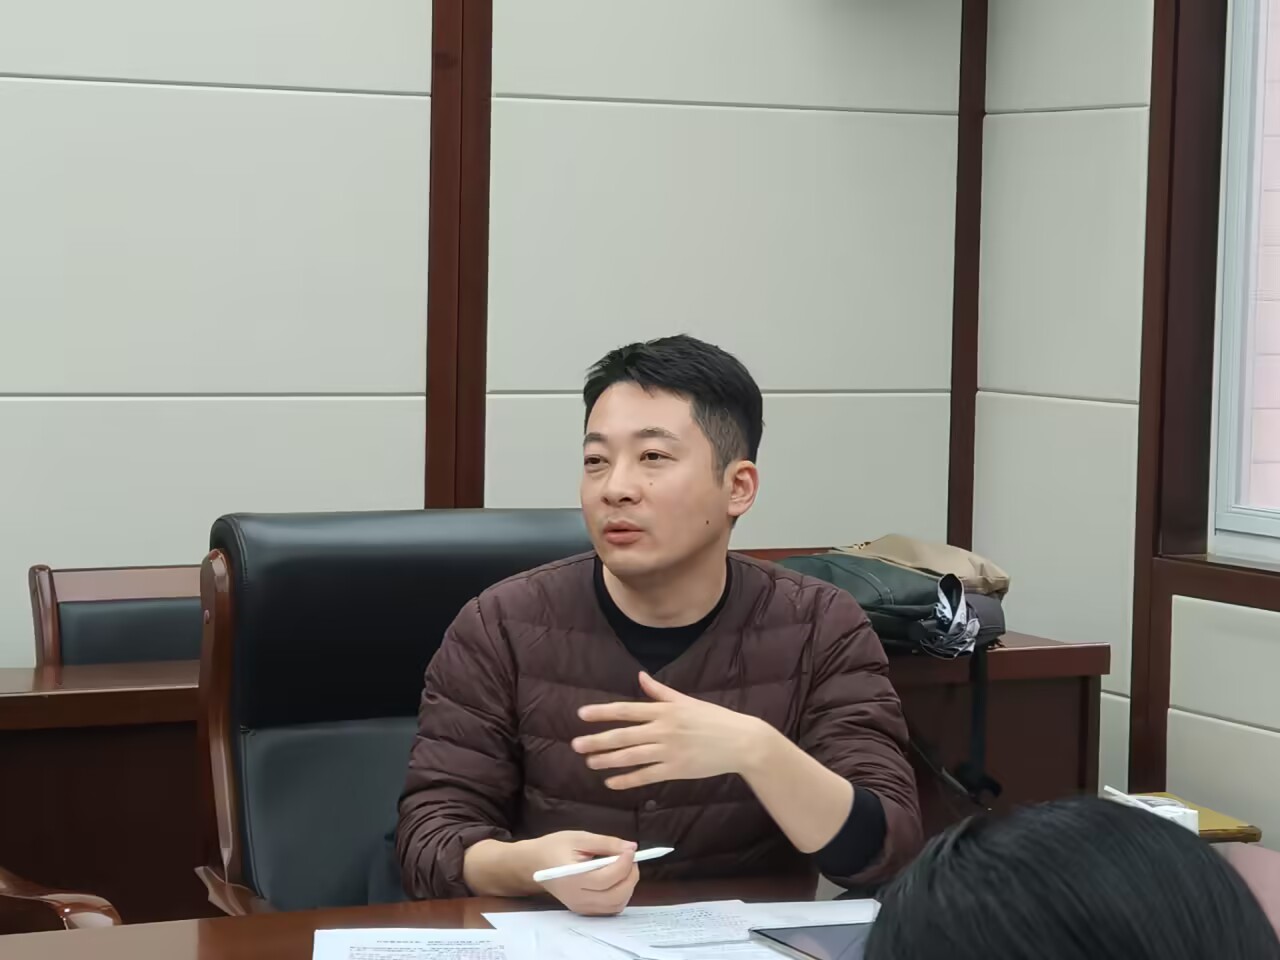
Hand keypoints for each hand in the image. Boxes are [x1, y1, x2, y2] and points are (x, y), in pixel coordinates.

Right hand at [520, 831, 638, 915]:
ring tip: (624, 867)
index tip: (631, 850)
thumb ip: (607, 842)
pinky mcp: (584, 911)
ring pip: (616, 905)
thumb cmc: (554, 847)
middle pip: (615, 896)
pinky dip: (620, 894)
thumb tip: (631, 847)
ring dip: (628, 886)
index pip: (606, 878)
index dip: (624, 864)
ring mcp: (581, 907)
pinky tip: (616, 878)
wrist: (533, 865)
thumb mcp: (580, 838)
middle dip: (630, 876)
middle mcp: (577, 898)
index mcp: (573, 878)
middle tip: (630, 858)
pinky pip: (610, 908)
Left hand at [573, 672, 770, 789]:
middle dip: (597, 740)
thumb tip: (640, 677)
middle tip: (576, 745)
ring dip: (607, 760)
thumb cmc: (713, 719)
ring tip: (589, 763)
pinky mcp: (676, 769)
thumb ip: (660, 692)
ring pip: (630, 756)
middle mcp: (663, 729)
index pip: (626, 710)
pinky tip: (611, 782)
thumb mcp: (686, 700)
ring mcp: (669, 751)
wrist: (740, 741)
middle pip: (623, 735)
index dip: (602, 712)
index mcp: (664, 710)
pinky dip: (627, 780)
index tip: (581, 714)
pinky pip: (646, 775)